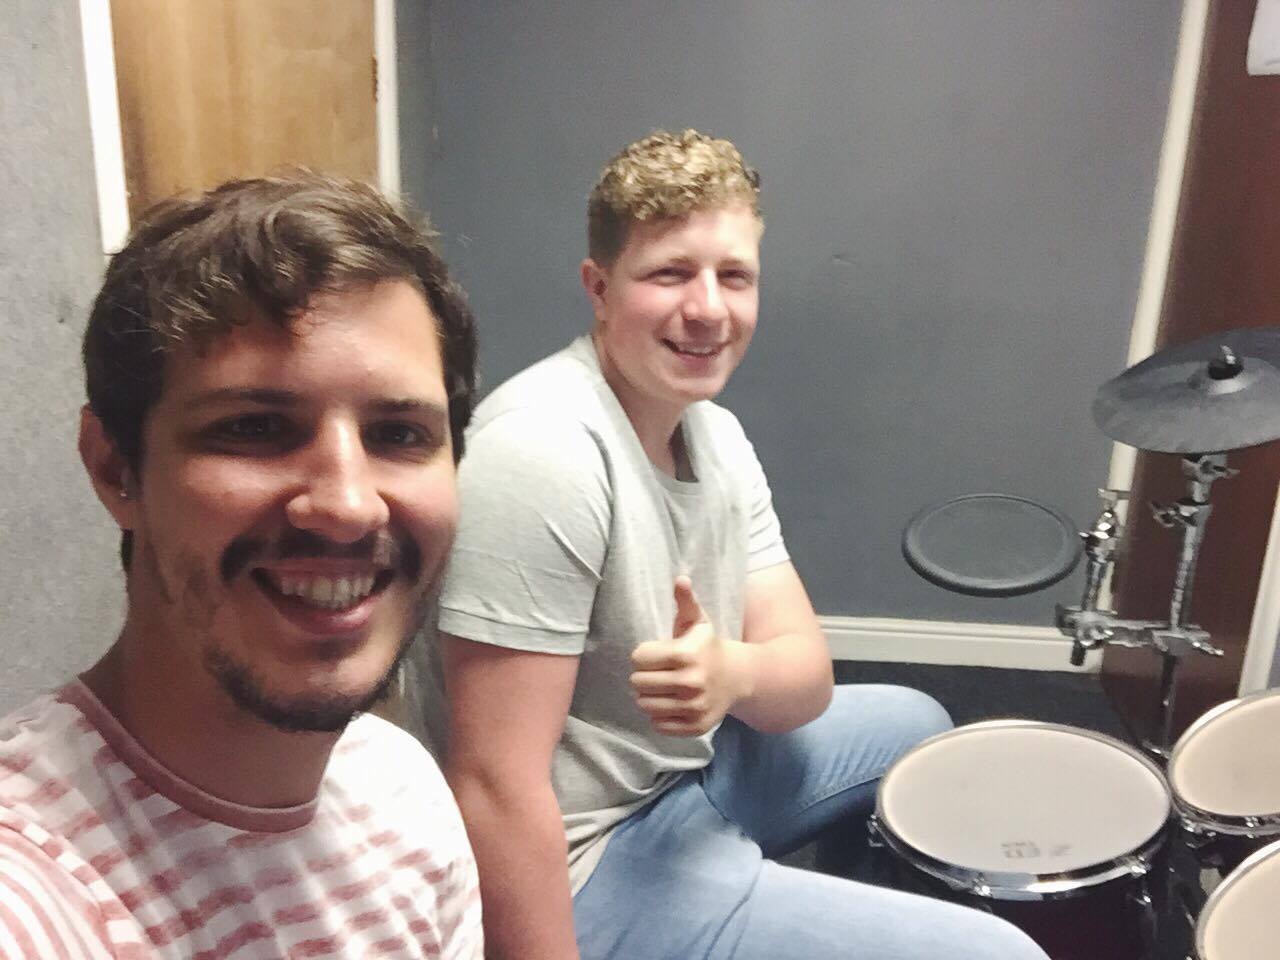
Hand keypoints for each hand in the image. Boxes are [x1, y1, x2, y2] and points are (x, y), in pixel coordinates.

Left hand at [629, 577, 750, 736]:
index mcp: (686, 655)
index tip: (656, 653)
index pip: (637, 659)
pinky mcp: (695, 726)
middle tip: (657, 672)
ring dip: (649, 696)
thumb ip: (686, 600)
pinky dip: (660, 715)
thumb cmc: (708, 646)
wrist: (738, 677)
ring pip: (645, 705)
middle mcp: (690, 683)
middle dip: (643, 675)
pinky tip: (672, 703)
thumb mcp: (698, 620)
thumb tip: (680, 579)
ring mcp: (694, 707)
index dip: (643, 654)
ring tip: (662, 687)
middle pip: (638, 683)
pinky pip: (658, 725)